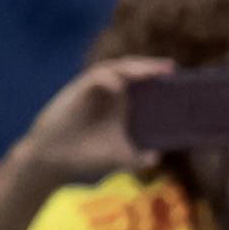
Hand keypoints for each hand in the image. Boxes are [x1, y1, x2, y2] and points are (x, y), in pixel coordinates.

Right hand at [11, 58, 168, 189]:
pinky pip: (96, 77)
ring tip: (150, 72)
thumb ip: (137, 157)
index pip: (142, 82)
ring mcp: (93, 90)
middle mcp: (108, 92)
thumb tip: (156, 157)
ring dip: (134, 68)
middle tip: (169, 68)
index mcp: (119, 104)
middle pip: (132, 70)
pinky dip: (108, 80)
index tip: (176, 77)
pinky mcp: (77, 91)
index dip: (158, 77)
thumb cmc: (83, 157)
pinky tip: (120, 87)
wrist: (52, 162)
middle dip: (150, 67)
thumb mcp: (117, 158)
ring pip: (116, 68)